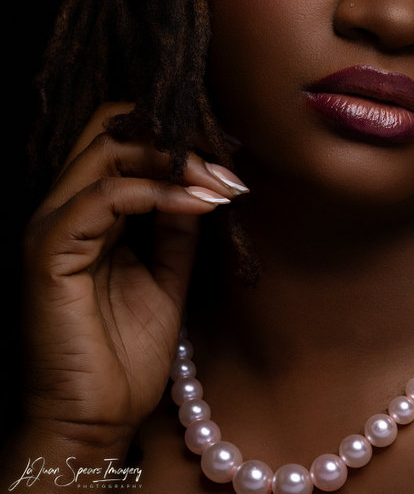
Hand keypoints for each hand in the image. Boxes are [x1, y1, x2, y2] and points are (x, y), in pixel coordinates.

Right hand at [19, 102, 246, 449]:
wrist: (96, 420)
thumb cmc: (126, 352)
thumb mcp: (167, 272)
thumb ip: (178, 225)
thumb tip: (205, 180)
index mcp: (88, 211)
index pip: (121, 138)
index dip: (176, 136)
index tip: (229, 153)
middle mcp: (64, 208)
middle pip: (111, 128)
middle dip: (178, 138)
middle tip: (228, 163)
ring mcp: (52, 226)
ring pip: (107, 149)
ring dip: (175, 159)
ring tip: (222, 182)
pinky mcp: (49, 250)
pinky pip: (105, 196)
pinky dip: (159, 192)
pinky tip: (200, 203)